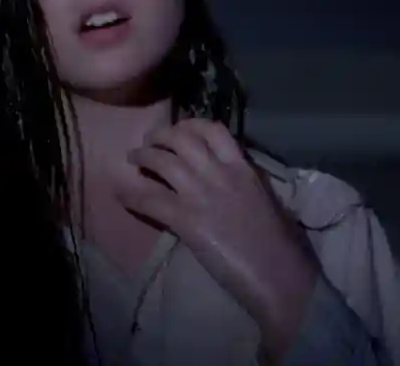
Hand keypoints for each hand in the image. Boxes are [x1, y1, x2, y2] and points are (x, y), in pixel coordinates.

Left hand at [119, 118, 319, 359]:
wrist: (279, 274)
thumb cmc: (280, 244)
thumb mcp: (264, 199)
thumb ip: (243, 183)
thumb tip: (229, 178)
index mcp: (243, 169)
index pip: (215, 131)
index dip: (192, 125)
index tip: (181, 129)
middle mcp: (220, 173)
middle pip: (182, 139)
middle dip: (161, 136)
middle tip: (150, 142)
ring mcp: (201, 195)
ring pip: (162, 161)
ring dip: (143, 156)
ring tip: (132, 159)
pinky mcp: (187, 220)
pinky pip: (150, 200)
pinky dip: (130, 195)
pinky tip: (119, 194)